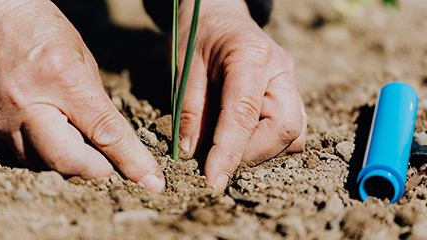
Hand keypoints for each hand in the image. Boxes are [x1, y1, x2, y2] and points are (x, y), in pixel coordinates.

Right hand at [0, 0, 163, 191]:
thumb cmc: (40, 26)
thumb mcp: (84, 58)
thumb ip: (99, 105)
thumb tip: (115, 143)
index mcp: (61, 78)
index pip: (104, 133)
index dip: (132, 161)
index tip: (151, 181)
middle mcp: (26, 104)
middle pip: (68, 162)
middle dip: (96, 168)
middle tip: (107, 159)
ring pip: (44, 164)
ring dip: (69, 160)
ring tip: (74, 136)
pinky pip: (21, 155)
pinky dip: (43, 152)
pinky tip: (49, 130)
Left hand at [177, 0, 306, 192]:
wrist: (219, 13)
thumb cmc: (198, 34)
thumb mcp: (183, 67)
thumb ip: (189, 109)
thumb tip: (192, 153)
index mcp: (251, 56)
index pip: (245, 114)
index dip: (229, 152)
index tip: (213, 180)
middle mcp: (281, 71)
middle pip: (285, 129)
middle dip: (251, 154)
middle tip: (217, 157)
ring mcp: (290, 83)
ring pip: (293, 135)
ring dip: (260, 150)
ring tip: (227, 144)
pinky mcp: (289, 95)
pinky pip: (290, 130)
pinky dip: (266, 143)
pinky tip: (240, 135)